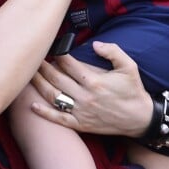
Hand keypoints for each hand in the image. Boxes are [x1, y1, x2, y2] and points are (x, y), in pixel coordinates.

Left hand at [30, 41, 151, 136]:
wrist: (139, 119)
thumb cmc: (133, 91)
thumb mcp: (129, 67)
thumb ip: (113, 51)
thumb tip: (95, 44)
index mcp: (95, 81)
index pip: (69, 64)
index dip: (57, 54)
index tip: (51, 47)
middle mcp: (85, 97)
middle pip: (56, 78)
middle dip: (42, 67)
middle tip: (33, 58)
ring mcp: (81, 112)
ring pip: (53, 96)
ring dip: (39, 85)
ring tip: (29, 75)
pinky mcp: (80, 124)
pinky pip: (58, 118)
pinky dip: (44, 113)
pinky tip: (32, 105)